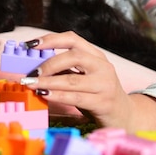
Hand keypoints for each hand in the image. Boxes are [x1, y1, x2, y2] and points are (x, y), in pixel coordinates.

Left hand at [19, 31, 155, 131]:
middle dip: (49, 63)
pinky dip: (57, 95)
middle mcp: (102, 66)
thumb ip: (64, 69)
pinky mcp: (104, 102)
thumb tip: (33, 65)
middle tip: (31, 71)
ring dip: (48, 81)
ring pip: (73, 79)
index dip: (50, 39)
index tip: (30, 45)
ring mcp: (105, 84)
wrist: (125, 115)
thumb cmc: (96, 93)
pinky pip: (76, 97)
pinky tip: (44, 94)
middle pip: (74, 56)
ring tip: (31, 83)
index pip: (73, 39)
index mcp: (96, 55)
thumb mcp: (83, 76)